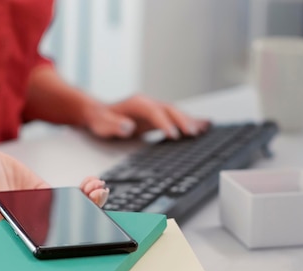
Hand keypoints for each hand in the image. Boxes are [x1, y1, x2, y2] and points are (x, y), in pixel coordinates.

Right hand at [0, 147, 108, 226]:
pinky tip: (91, 182)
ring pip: (68, 211)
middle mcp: (28, 221)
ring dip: (87, 201)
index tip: (78, 222)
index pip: (39, 236)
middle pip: (61, 225)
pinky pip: (66, 197)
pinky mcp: (44, 194)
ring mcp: (38, 208)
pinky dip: (81, 191)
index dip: (61, 234)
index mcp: (10, 226)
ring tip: (99, 188)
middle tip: (98, 197)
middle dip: (83, 212)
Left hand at [84, 95, 209, 138]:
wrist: (99, 114)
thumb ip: (114, 125)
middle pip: (170, 110)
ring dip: (189, 121)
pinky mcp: (158, 117)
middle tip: (193, 133)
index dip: (165, 123)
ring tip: (203, 130)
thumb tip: (128, 126)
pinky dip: (190, 121)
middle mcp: (149, 104)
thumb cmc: (100, 120)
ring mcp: (155, 109)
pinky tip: (204, 125)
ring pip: (176, 113)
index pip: (154, 112)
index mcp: (137, 103)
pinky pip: (176, 118)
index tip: (174, 135)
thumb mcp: (102, 123)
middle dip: (182, 120)